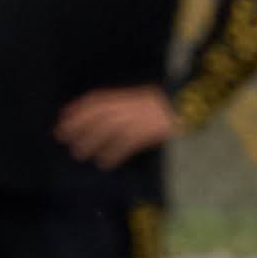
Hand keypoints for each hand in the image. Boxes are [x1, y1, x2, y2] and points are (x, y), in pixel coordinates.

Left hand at [55, 85, 179, 168]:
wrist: (195, 104)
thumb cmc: (172, 103)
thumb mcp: (146, 99)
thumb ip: (128, 105)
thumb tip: (108, 117)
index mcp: (130, 95)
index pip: (98, 100)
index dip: (78, 108)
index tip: (63, 117)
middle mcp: (132, 104)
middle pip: (98, 115)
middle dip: (78, 126)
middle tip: (61, 137)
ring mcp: (141, 117)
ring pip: (109, 129)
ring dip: (91, 142)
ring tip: (79, 154)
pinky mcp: (150, 131)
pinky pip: (128, 143)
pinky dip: (114, 153)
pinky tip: (104, 163)